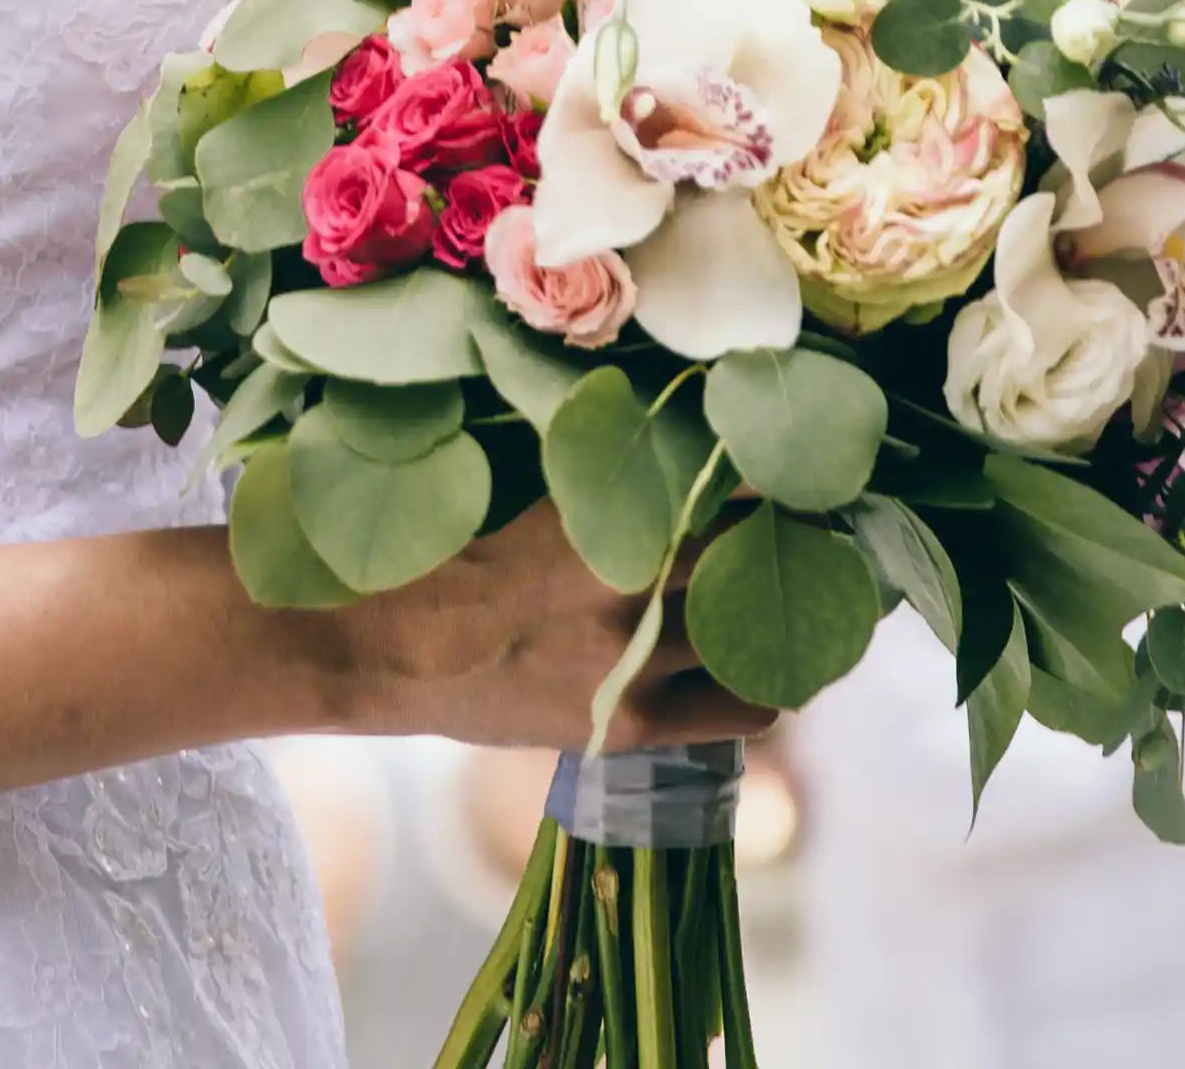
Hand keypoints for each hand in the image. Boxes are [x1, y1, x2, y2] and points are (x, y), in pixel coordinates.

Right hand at [329, 504, 777, 752]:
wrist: (383, 647)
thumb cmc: (443, 559)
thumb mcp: (525, 500)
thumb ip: (604, 488)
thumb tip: (678, 459)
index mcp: (601, 515)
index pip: (728, 488)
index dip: (771, 482)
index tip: (792, 474)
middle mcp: (629, 585)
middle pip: (754, 559)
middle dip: (787, 545)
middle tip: (801, 537)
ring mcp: (634, 661)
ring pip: (758, 636)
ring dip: (775, 616)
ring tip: (782, 604)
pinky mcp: (631, 724)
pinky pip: (743, 710)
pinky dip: (757, 686)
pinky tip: (748, 668)